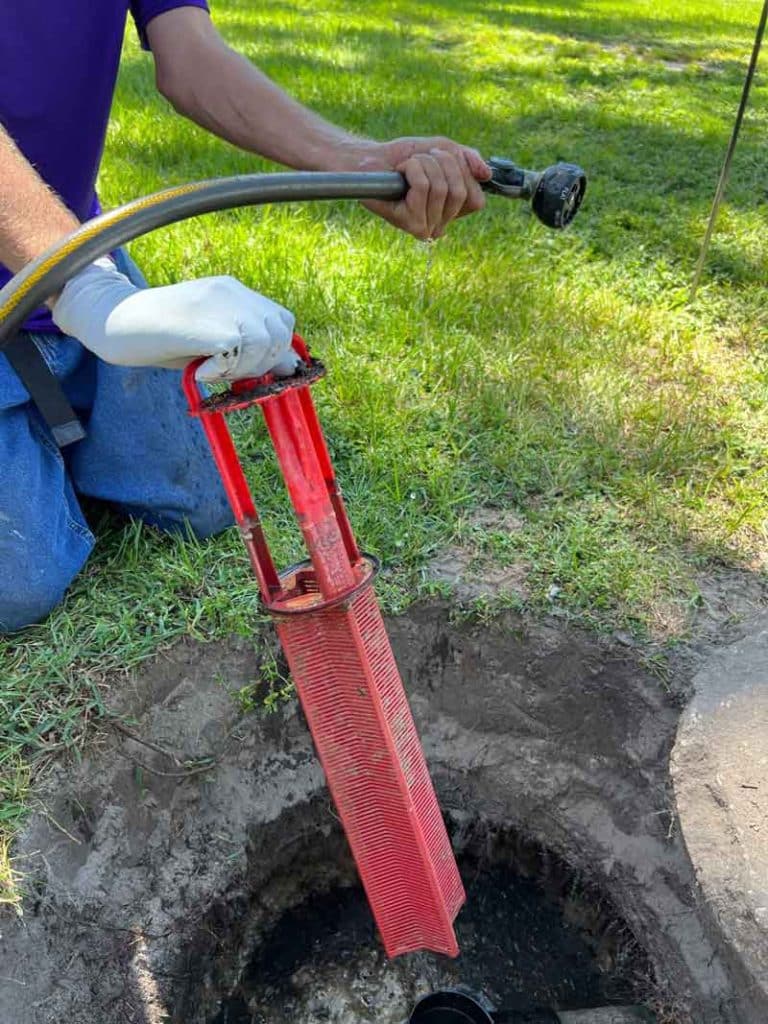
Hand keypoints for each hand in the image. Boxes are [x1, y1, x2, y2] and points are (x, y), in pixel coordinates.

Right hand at [52, 259, 296, 381]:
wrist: (116, 321)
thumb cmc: (160, 337)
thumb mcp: (212, 341)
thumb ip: (250, 351)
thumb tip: (291, 368)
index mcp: (233, 291)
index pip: (280, 320)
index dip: (274, 349)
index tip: (248, 367)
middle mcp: (233, 292)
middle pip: (280, 332)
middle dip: (263, 361)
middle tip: (226, 371)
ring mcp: (223, 305)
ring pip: (266, 344)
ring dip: (245, 368)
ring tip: (211, 370)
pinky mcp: (212, 325)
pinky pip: (240, 354)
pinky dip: (224, 372)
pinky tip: (201, 371)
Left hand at [354, 136, 491, 239]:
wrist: (371, 160)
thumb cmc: (405, 157)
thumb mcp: (443, 150)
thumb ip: (467, 160)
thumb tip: (487, 174)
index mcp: (452, 212)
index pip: (476, 199)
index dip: (462, 171)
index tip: (441, 158)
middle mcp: (441, 224)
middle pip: (460, 191)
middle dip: (441, 163)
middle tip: (421, 160)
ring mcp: (426, 227)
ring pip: (441, 188)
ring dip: (424, 164)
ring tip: (409, 167)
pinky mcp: (409, 223)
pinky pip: (423, 188)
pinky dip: (412, 169)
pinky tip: (401, 173)